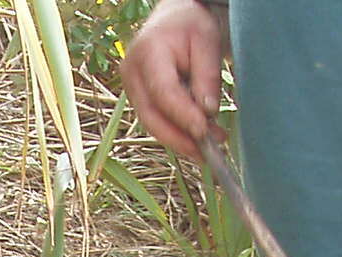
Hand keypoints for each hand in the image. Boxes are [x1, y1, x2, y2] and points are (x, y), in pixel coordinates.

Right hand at [122, 0, 222, 159]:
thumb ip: (207, 76)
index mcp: (147, 52)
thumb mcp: (207, 42)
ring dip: (181, 139)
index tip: (204, 132)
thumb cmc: (190, 26)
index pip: (163, 92)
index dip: (183, 116)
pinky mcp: (138, 99)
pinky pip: (156, 121)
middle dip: (180, 138)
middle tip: (209, 151)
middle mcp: (131, 73)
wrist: (173, 20)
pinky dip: (176, 133)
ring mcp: (131, 88)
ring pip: (153, 124)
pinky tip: (197, 138)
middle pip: (151, 116)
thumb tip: (208, 112)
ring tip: (210, 145)